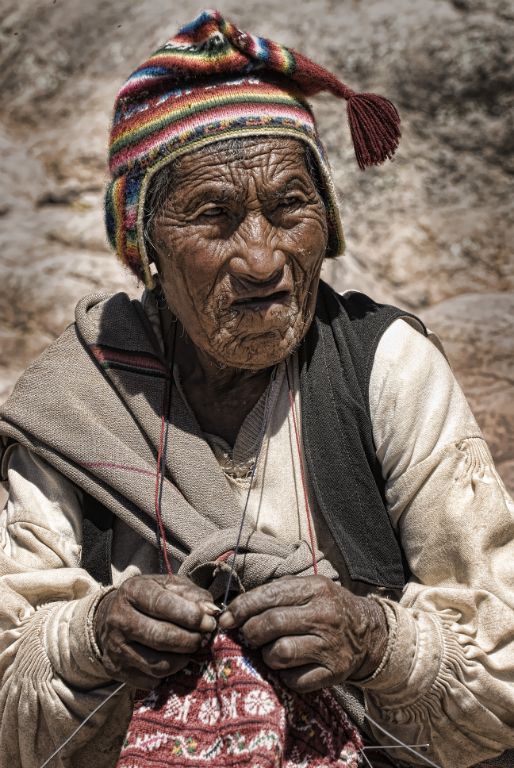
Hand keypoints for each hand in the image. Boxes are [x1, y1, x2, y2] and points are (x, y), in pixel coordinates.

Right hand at [94, 574, 218, 688]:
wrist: (109, 617)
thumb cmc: (147, 598)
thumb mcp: (167, 586)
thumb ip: (192, 594)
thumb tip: (211, 611)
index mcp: (132, 591)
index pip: (163, 605)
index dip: (190, 616)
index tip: (209, 622)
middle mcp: (119, 619)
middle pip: (161, 637)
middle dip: (190, 640)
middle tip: (203, 639)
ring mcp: (115, 647)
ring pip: (158, 664)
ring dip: (182, 659)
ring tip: (189, 649)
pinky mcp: (114, 669)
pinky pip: (150, 680)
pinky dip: (167, 674)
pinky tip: (171, 659)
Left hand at [218, 576, 387, 692]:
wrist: (368, 633)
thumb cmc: (327, 608)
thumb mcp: (309, 588)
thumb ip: (277, 593)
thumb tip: (235, 610)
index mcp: (315, 589)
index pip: (269, 596)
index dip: (241, 608)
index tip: (226, 618)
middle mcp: (323, 615)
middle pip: (271, 624)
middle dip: (251, 632)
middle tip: (250, 636)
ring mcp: (329, 646)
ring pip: (279, 653)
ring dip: (267, 655)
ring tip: (272, 650)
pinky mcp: (333, 673)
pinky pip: (294, 680)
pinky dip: (285, 676)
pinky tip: (290, 667)